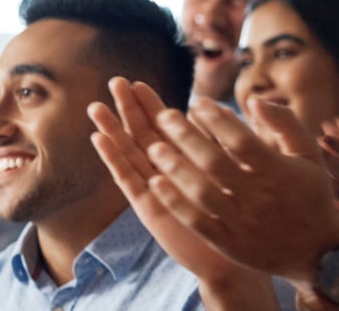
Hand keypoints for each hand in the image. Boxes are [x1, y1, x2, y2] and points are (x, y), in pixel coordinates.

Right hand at [90, 78, 271, 303]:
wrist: (234, 257)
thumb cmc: (242, 216)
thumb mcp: (240, 171)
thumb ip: (228, 141)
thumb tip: (223, 110)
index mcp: (187, 163)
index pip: (165, 128)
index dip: (152, 105)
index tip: (140, 82)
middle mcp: (167, 175)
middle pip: (143, 136)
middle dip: (129, 109)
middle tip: (116, 81)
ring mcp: (155, 190)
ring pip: (130, 154)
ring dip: (113, 130)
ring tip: (96, 106)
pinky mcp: (148, 208)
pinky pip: (128, 180)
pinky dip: (114, 159)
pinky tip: (100, 139)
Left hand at [142, 97, 338, 281]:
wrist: (319, 252)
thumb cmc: (312, 195)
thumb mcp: (308, 155)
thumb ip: (285, 124)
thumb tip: (254, 101)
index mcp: (278, 171)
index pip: (240, 139)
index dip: (216, 119)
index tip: (196, 102)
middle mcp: (259, 196)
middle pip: (214, 162)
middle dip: (185, 136)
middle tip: (164, 116)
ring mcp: (242, 222)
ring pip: (200, 191)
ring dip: (174, 167)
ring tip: (154, 147)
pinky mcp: (229, 243)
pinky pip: (196, 221)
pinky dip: (174, 201)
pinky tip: (156, 184)